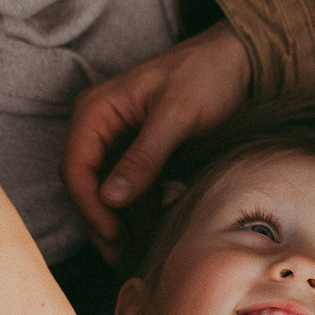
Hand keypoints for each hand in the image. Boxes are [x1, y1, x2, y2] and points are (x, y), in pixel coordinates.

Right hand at [63, 22, 251, 260]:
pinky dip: (135, 211)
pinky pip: (128, 186)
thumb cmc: (207, 74)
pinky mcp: (140, 150)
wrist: (239, 58)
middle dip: (99, 221)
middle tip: (119, 256)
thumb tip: (112, 198)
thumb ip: (145, 155)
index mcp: (97, 109)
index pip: (75, 166)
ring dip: (116, 221)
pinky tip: (148, 234)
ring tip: (132, 254)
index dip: (89, 205)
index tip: (112, 234)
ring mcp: (118, 138)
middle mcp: (99, 124)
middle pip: (84, 182)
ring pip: (104, 189)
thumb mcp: (177, 115)